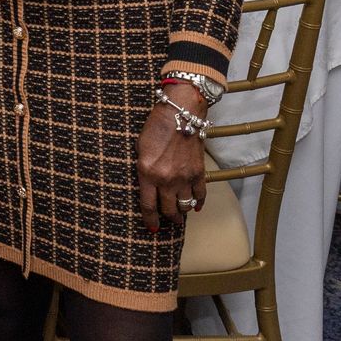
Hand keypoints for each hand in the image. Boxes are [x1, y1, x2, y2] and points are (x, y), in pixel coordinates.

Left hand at [136, 85, 207, 231]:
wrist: (181, 113)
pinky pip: (200, 195)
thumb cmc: (156, 127)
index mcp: (147, 173)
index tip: (152, 227)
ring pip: (184, 206)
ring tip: (180, 213)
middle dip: (167, 218)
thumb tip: (147, 186)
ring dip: (182, 212)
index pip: (148, 205)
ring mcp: (184, 177)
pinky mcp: (199, 172)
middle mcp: (166, 179)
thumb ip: (143, 169)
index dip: (150, 219)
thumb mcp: (139, 148)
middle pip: (167, 209)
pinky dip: (198, 203)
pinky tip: (196, 206)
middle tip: (168, 220)